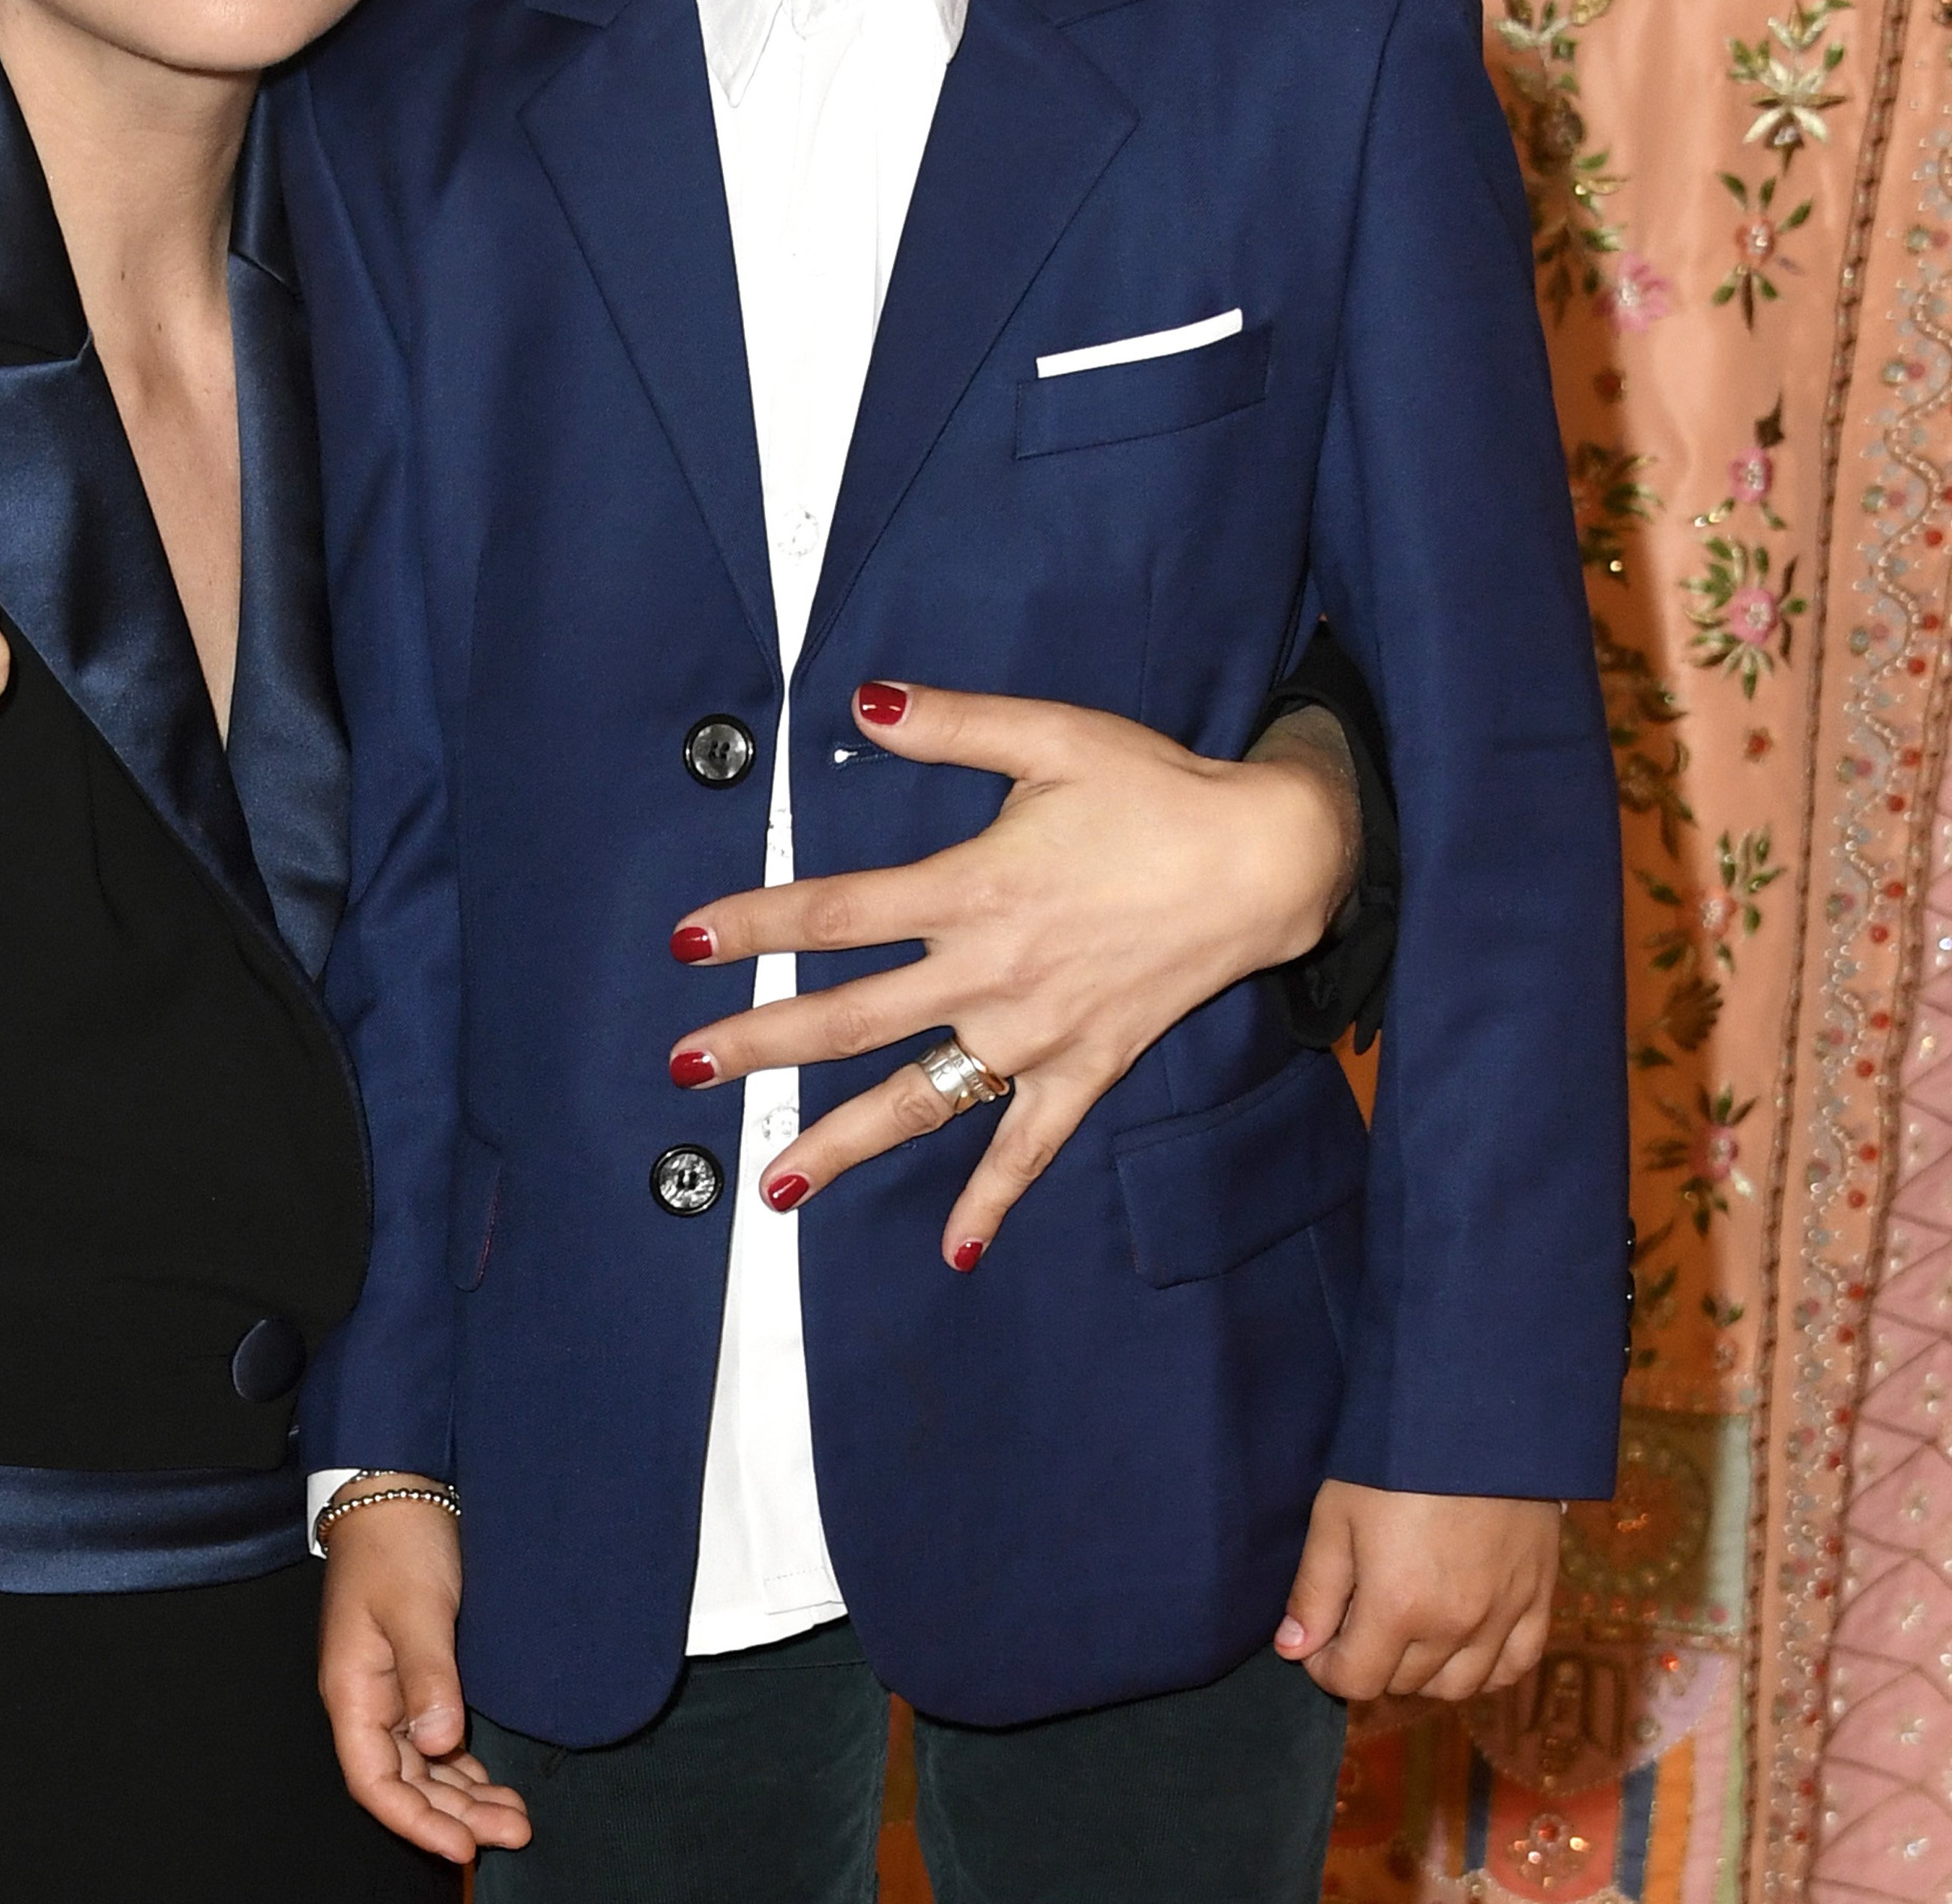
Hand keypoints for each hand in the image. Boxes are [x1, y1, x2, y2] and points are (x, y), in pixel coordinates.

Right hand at [317, 1484, 531, 1863]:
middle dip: (456, 1816)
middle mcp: (369, 1700)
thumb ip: (428, 1676)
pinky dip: (463, 1767)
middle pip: (405, 1784)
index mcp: (353, 1691)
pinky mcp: (418, 1673)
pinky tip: (493, 1781)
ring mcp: (392, 1689)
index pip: (374, 1783)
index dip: (416, 1821)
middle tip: (516, 1831)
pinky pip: (436, 1740)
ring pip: (424, 1767)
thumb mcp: (416, 1607)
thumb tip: (439, 1744)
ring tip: (516, 1817)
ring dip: (465, 1797)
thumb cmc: (397, 1542)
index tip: (465, 1846)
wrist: (400, 1487)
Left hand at [666, 683, 1352, 1265]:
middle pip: (849, 1019)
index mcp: (970, 889)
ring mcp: (1036, 1033)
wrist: (1266, 860)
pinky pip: (1031, 1146)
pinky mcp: (1085, 1067)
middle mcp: (990, 973)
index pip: (834, 914)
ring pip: (920, 1099)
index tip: (685, 941)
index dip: (753, 925)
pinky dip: (993, 1198)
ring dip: (841, 1142)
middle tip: (685, 1066)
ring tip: (772, 1184)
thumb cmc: (1154, 792)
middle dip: (759, 1045)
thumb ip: (950, 723)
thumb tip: (864, 703)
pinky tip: (956, 1248)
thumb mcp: (1050, 736)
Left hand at [1274, 1482, 1559, 1701]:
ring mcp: (1502, 1618)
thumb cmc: (1392, 1461)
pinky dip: (1484, 1669)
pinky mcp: (1538, 1600)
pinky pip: (1513, 1667)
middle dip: (1370, 1663)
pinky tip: (1461, 1645)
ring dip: (1422, 1674)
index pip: (1356, 1680)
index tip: (1316, 1643)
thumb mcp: (1335, 1516)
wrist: (1475, 1419)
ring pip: (1458, 1687)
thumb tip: (1293, 1650)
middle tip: (1355, 1625)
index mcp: (1399, 1608)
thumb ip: (1314, 1591)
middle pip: (1404, 1684)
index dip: (1326, 1668)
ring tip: (1402, 1635)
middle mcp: (1455, 1627)